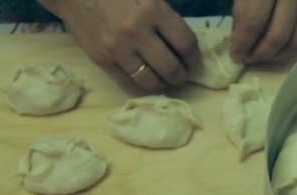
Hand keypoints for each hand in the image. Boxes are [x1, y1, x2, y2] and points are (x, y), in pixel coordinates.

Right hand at [43, 0, 199, 90]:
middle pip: (171, 68)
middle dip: (181, 74)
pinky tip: (147, 78)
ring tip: (166, 79)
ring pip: (150, 81)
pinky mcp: (102, 60)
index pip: (186, 44)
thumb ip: (166, 16)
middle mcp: (136, 31)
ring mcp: (117, 48)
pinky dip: (142, 83)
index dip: (194, 57)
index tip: (193, 60)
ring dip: (163, 84)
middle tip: (182, 73)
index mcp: (153, 9)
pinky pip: (129, 82)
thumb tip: (185, 44)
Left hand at [230, 0, 296, 63]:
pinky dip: (292, 45)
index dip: (242, 42)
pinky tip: (278, 47)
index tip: (234, 53)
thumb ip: (241, 3)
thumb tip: (237, 34)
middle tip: (247, 57)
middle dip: (260, 53)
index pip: (253, 20)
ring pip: (296, 38)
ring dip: (277, 54)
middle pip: (277, 34)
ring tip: (261, 55)